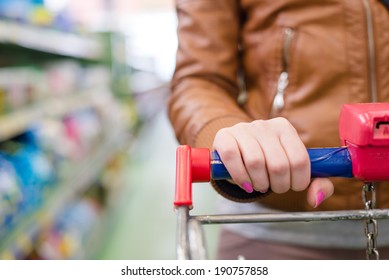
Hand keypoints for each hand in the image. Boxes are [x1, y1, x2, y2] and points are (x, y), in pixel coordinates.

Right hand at [212, 117, 333, 207]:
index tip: (292, 186)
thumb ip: (315, 183)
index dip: (298, 181)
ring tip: (259, 185)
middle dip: (278, 185)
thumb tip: (315, 198)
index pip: (300, 160)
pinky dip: (240, 177)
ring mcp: (243, 129)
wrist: (236, 150)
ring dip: (259, 184)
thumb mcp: (293, 169)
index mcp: (284, 128)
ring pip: (255, 163)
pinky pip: (232, 158)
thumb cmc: (267, 161)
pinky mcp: (224, 136)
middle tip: (273, 187)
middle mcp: (264, 125)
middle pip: (279, 165)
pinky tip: (245, 183)